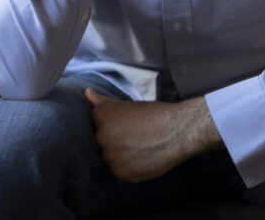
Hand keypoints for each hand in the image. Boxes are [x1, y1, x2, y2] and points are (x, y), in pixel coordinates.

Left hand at [84, 89, 221, 182]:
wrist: (177, 130)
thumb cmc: (153, 114)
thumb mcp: (126, 104)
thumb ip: (102, 101)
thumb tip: (86, 92)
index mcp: (101, 116)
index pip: (97, 121)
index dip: (115, 122)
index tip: (129, 122)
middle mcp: (102, 136)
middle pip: (103, 140)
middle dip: (116, 138)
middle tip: (137, 133)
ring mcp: (110, 156)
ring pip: (111, 156)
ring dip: (122, 153)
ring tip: (141, 144)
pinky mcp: (120, 173)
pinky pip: (120, 171)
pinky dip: (130, 166)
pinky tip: (143, 156)